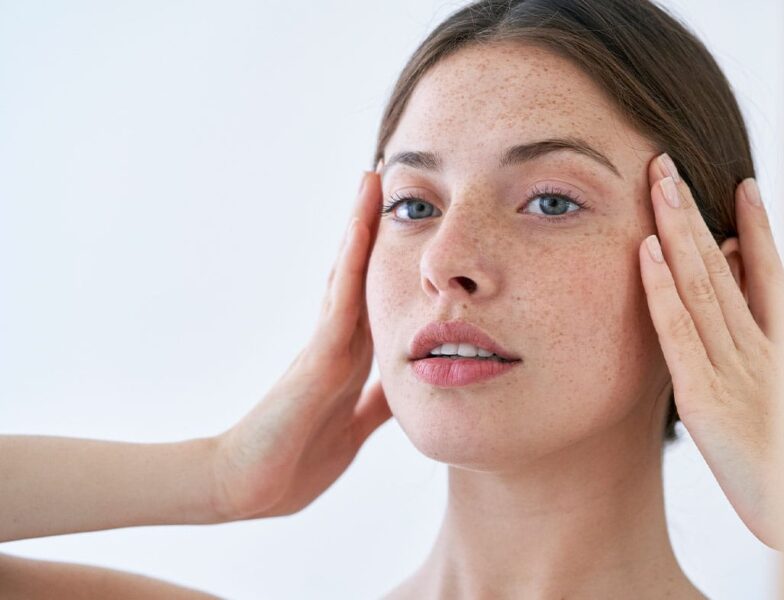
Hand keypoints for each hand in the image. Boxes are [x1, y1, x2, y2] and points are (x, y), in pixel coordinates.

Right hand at [209, 170, 392, 520]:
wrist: (250, 488)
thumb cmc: (296, 460)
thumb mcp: (355, 427)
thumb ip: (377, 404)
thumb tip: (408, 388)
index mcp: (349, 360)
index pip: (373, 299)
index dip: (387, 263)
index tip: (407, 227)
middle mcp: (337, 343)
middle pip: (359, 274)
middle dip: (372, 230)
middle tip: (385, 183)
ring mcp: (325, 346)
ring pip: (348, 276)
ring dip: (360, 230)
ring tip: (371, 183)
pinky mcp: (317, 360)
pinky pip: (340, 305)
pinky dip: (352, 266)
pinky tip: (361, 231)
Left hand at [639, 153, 783, 548]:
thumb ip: (773, 371)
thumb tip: (757, 322)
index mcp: (782, 357)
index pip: (765, 279)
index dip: (754, 231)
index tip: (741, 187)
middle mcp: (759, 353)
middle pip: (724, 269)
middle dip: (696, 214)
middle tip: (670, 164)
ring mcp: (733, 372)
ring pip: (701, 286)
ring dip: (679, 230)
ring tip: (660, 180)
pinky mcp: (706, 399)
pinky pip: (680, 333)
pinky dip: (663, 289)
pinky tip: (647, 249)